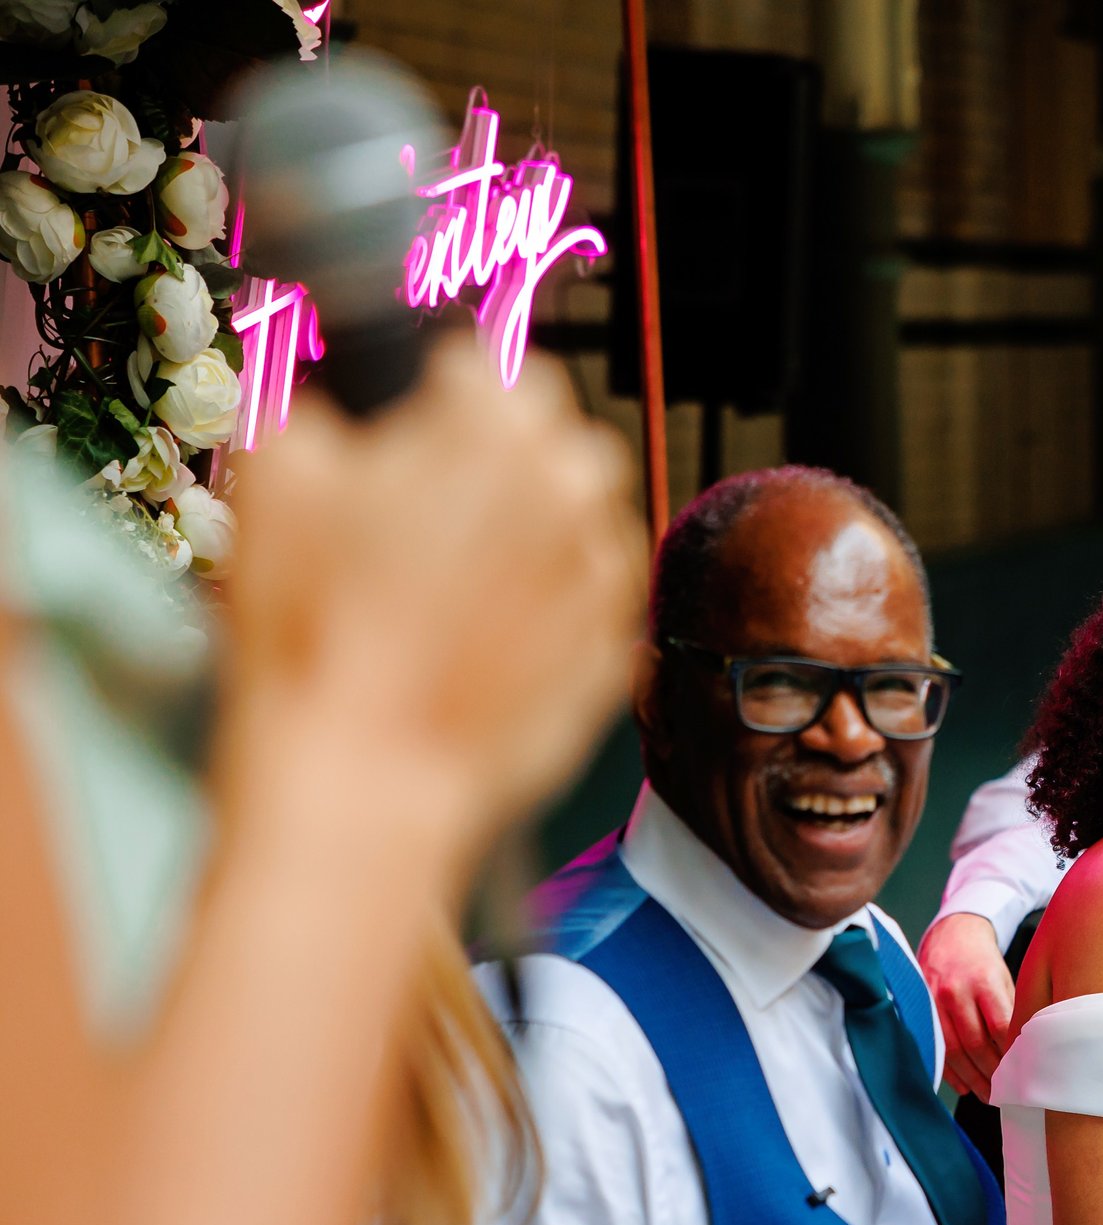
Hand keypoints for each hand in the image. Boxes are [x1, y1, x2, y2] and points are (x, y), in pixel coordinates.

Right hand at [225, 344, 641, 865]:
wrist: (363, 767)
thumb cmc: (312, 621)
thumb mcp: (275, 475)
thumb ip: (319, 406)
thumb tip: (334, 400)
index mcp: (500, 425)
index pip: (495, 371)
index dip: (445, 402)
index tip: (416, 438)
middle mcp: (576, 487)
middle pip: (555, 442)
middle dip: (506, 464)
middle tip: (434, 516)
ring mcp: (606, 571)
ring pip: (583, 519)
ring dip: (536, 532)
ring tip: (458, 585)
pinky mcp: (618, 645)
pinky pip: (593, 599)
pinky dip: (553, 605)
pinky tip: (488, 637)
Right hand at [921, 913, 1014, 1099]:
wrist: (951, 934)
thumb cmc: (983, 961)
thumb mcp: (1004, 977)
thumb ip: (1012, 1011)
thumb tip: (1027, 1050)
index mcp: (983, 981)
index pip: (999, 1027)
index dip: (1010, 1054)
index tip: (1023, 1073)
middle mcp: (956, 992)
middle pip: (975, 1044)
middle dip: (991, 1073)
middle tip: (1006, 1093)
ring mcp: (934, 1001)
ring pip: (953, 1050)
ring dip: (971, 1078)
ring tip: (988, 1095)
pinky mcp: (921, 1009)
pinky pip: (936, 1047)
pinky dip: (950, 1071)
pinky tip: (964, 1085)